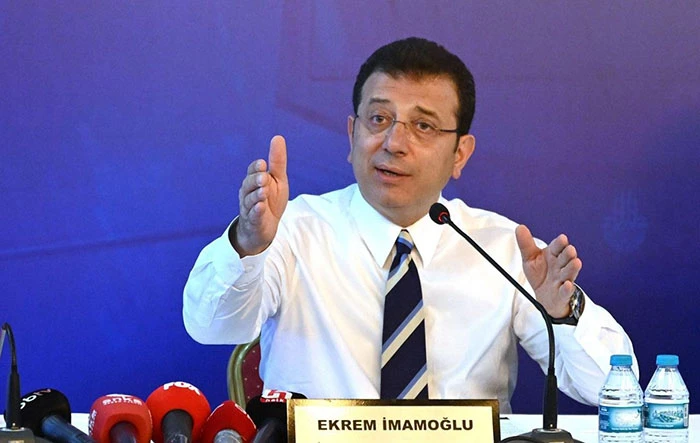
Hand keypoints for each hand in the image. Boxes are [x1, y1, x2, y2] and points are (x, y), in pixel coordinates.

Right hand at [232, 135, 288, 256]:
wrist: (265, 227)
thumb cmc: (271, 200)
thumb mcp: (277, 179)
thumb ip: (277, 161)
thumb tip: (278, 137)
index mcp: (254, 180)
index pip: (252, 170)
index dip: (256, 168)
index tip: (263, 163)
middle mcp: (248, 192)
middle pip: (249, 184)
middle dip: (256, 180)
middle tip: (264, 177)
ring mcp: (249, 207)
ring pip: (250, 199)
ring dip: (256, 195)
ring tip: (263, 192)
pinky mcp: (253, 221)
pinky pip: (253, 215)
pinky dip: (256, 211)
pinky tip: (260, 207)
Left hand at [515, 225, 581, 317]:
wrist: (545, 297)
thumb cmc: (540, 274)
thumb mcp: (530, 258)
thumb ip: (526, 244)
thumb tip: (519, 227)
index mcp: (553, 255)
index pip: (558, 247)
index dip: (560, 243)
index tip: (562, 239)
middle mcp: (560, 266)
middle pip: (566, 258)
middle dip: (568, 254)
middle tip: (570, 250)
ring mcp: (563, 279)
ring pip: (569, 273)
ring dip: (572, 268)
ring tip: (575, 262)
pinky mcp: (562, 294)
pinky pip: (566, 291)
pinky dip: (567, 288)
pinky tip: (567, 284)